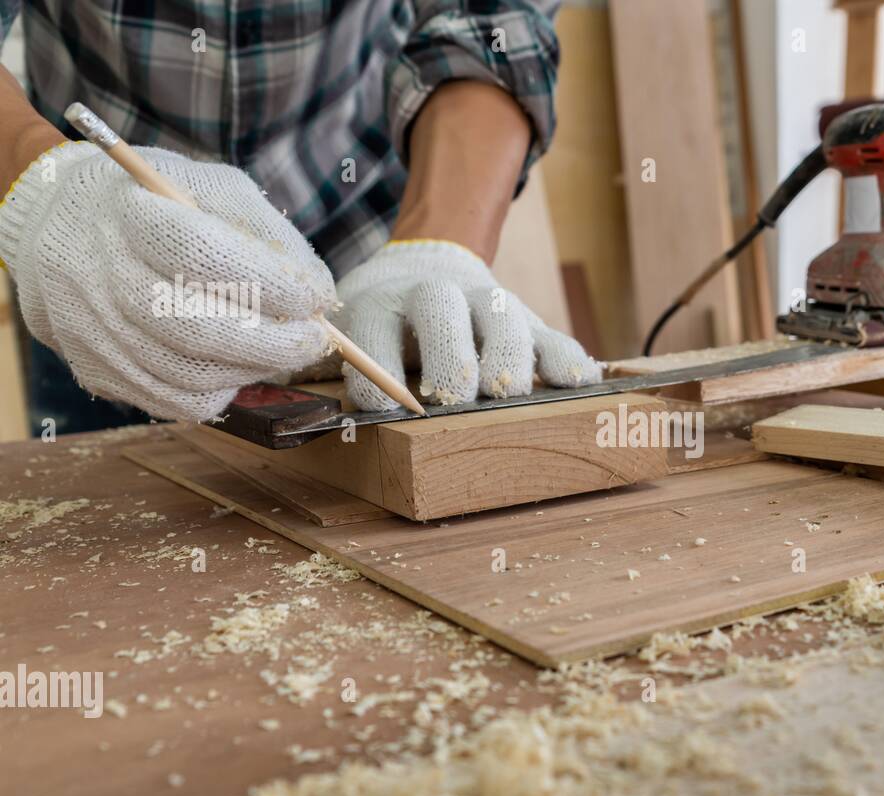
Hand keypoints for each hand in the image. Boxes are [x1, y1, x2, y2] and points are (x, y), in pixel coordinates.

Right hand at [0, 141, 334, 420]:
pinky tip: (238, 367)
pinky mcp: (96, 370)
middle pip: (194, 327)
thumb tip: (318, 292)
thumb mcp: (206, 188)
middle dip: (272, 342)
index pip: (203, 254)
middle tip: (315, 340)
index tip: (316, 297)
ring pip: (188, 375)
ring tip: (282, 351)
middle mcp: (100, 273)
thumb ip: (263, 230)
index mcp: (128, 214)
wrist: (58, 226)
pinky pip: (174, 403)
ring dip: (252, 370)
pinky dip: (220, 393)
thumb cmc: (154, 205)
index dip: (271, 283)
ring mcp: (92, 329)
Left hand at [333, 239, 601, 409]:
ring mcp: (489, 305)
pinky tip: (576, 384)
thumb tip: (279, 402)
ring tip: (506, 398)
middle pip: (445, 319)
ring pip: (505, 323)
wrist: (430, 265)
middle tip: (451, 402)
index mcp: (379, 305)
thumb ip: (319, 364)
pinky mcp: (530, 320)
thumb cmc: (382, 325)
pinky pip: (556, 337)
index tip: (381, 413)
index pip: (374, 339)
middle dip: (450, 365)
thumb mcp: (345, 333)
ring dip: (508, 364)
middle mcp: (435, 296)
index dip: (377, 382)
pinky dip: (568, 362)